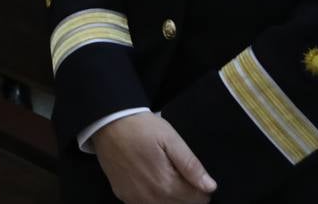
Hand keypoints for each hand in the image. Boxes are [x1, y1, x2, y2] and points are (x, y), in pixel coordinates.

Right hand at [91, 113, 215, 203]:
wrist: (108, 122)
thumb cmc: (140, 128)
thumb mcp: (170, 139)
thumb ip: (190, 165)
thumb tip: (209, 186)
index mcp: (165, 184)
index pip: (197, 200)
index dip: (202, 188)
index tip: (195, 175)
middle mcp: (150, 198)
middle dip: (187, 194)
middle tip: (180, 172)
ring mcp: (134, 199)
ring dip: (170, 197)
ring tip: (166, 175)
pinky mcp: (123, 196)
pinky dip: (153, 198)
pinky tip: (150, 181)